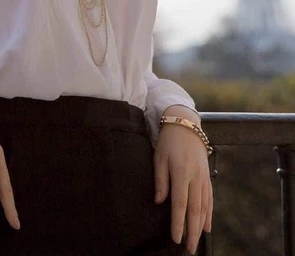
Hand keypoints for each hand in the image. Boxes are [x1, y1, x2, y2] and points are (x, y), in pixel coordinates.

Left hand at [153, 107, 212, 254]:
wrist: (185, 124)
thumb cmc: (168, 140)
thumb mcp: (159, 157)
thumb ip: (160, 180)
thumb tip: (159, 201)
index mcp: (180, 173)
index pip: (179, 204)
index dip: (177, 222)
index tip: (175, 238)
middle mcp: (194, 178)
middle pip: (194, 210)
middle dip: (191, 231)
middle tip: (188, 249)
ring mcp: (203, 178)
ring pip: (203, 207)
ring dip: (200, 226)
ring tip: (196, 242)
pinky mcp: (207, 176)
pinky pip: (209, 199)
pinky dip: (209, 214)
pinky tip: (206, 226)